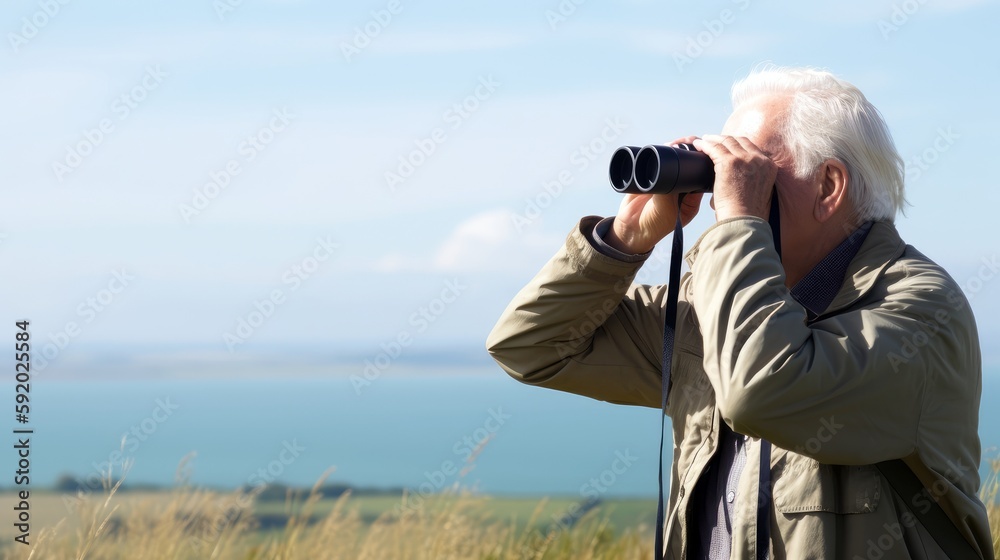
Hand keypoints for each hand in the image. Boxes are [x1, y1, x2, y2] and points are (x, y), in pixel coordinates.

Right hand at [605, 137, 703, 253]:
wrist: (632, 229)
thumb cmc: (656, 225)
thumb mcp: (669, 211)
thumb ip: (671, 193)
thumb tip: (674, 170)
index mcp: (691, 194)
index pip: (699, 173)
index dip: (700, 160)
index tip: (698, 150)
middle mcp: (680, 185)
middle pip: (687, 162)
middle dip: (687, 150)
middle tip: (684, 143)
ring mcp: (665, 179)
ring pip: (671, 159)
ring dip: (671, 150)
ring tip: (671, 145)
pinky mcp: (648, 176)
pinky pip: (653, 161)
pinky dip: (655, 155)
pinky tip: (656, 151)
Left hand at [693, 134, 777, 220]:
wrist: (744, 220)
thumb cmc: (747, 214)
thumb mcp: (757, 192)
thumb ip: (751, 181)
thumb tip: (738, 179)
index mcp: (768, 166)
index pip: (751, 147)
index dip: (736, 144)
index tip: (726, 145)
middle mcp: (759, 159)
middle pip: (739, 140)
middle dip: (724, 139)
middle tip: (712, 140)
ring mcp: (745, 159)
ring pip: (726, 141)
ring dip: (713, 139)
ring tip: (703, 141)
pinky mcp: (729, 163)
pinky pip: (714, 148)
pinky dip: (705, 145)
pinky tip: (698, 146)